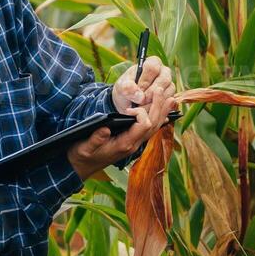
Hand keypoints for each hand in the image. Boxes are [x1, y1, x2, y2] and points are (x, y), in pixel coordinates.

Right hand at [66, 57, 177, 180]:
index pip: (142, 125)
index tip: (129, 107)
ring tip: (171, 99)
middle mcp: (134, 144)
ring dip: (162, 112)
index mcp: (124, 144)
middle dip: (158, 106)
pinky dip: (159, 120)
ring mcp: (135, 143)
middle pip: (153, 124)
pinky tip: (165, 114)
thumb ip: (95, 139)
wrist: (83, 166)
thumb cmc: (83, 155)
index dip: (140, 113)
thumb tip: (105, 129)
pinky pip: (150, 130)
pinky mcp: (133, 141)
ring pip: (155, 127)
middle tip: (162, 90)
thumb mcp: (84, 147)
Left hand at [112, 56, 174, 116]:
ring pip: (167, 93)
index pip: (153, 67)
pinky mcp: (171, 97)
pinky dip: (157, 109)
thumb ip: (127, 88)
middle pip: (164, 80)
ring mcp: (169, 85)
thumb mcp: (121, 87)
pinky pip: (168, 104)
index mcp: (152, 63)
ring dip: (153, 103)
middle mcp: (164, 72)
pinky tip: (147, 111)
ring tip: (141, 107)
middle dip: (150, 94)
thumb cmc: (126, 89)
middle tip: (139, 102)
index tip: (138, 90)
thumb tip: (140, 96)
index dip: (145, 80)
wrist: (128, 102)